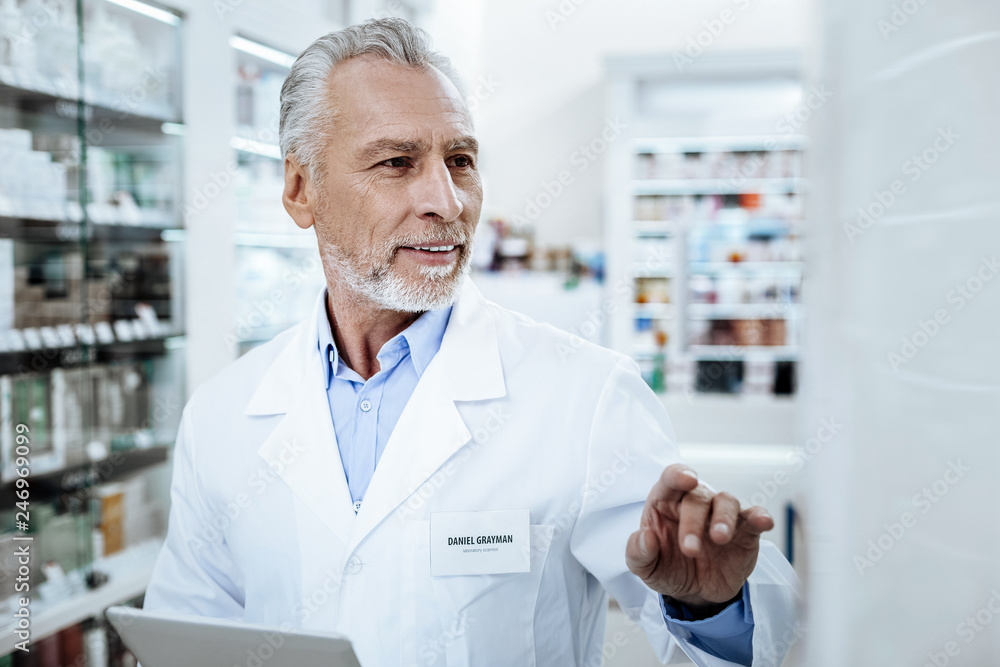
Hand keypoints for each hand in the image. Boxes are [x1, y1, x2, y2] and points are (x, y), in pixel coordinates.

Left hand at [625, 464, 773, 610]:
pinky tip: (763, 522)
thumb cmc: (667, 568)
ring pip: (727, 501)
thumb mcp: (645, 568)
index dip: (679, 475)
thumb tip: (645, 536)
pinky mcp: (744, 531)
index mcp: (666, 502)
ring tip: (719, 539)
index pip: (671, 477)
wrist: (695, 593)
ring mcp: (721, 514)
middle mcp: (694, 502)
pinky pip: (754, 517)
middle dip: (693, 522)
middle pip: (698, 497)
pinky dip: (760, 516)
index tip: (687, 480)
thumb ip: (637, 552)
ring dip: (724, 518)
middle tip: (690, 549)